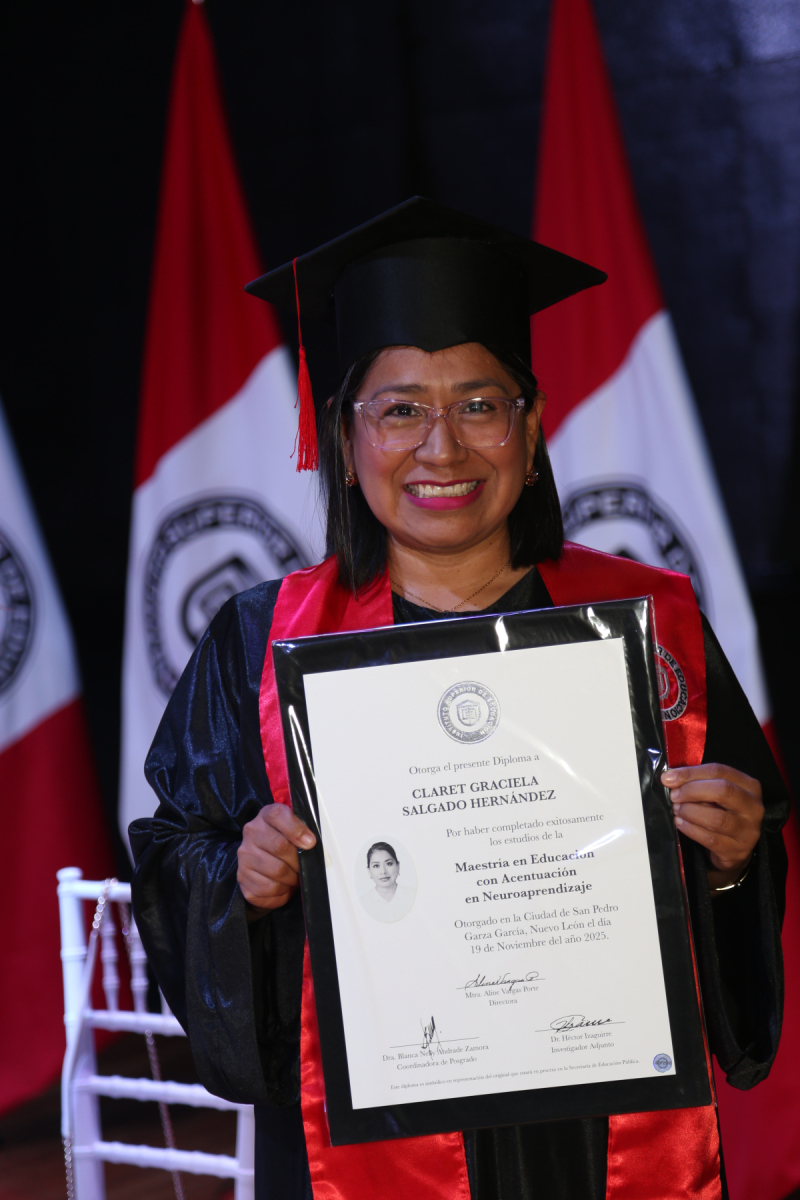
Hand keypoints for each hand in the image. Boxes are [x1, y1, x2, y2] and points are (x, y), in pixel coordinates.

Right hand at [237, 804, 315, 915]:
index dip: (296, 829)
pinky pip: (269, 888)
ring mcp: (245, 855)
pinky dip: (282, 891)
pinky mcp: (243, 877)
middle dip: (298, 861)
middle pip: (280, 846)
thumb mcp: (297, 832)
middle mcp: (251, 832)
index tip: (310, 843)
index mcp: (266, 816)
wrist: (266, 865)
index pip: (278, 815)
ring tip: (293, 876)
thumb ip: (304, 832)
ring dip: (292, 877)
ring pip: (277, 870)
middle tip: (303, 866)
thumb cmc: (286, 846)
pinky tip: (283, 885)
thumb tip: (310, 843)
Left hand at [661, 764, 763, 888]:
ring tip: (677, 810)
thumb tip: (670, 778)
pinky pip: (710, 838)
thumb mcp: (716, 795)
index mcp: (749, 786)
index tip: (668, 778)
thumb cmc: (722, 814)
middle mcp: (753, 807)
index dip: (691, 773)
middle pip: (722, 791)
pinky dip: (690, 829)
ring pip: (716, 818)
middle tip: (674, 796)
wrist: (734, 850)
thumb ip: (698, 783)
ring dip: (690, 812)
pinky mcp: (736, 850)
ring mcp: (747, 831)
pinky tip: (681, 823)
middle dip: (691, 791)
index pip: (719, 771)